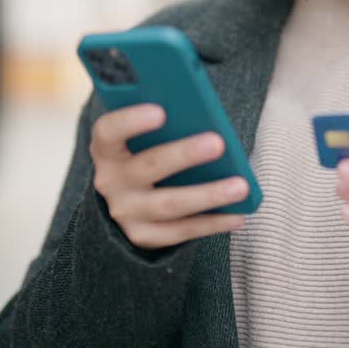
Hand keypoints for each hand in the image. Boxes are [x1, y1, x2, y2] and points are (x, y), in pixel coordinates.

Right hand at [90, 103, 248, 249]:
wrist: (126, 200)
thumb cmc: (145, 153)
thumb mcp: (142, 138)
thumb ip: (164, 124)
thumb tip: (202, 113)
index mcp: (107, 149)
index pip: (109, 131)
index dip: (131, 120)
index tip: (161, 111)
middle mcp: (111, 182)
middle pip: (148, 167)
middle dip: (184, 155)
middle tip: (218, 143)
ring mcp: (126, 212)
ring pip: (169, 205)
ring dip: (208, 195)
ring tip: (241, 187)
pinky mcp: (143, 236)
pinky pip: (181, 231)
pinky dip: (212, 223)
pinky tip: (238, 215)